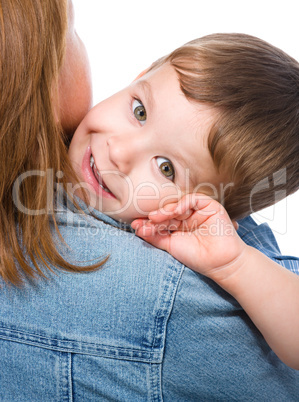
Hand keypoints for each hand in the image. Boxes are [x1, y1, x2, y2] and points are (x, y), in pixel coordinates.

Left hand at [131, 193, 245, 281]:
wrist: (220, 264)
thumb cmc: (197, 257)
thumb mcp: (170, 246)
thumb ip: (154, 237)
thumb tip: (136, 228)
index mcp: (179, 226)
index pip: (161, 220)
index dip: (149, 222)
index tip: (135, 225)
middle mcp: (188, 217)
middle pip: (168, 212)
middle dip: (155, 217)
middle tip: (143, 222)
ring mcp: (198, 211)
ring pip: (178, 205)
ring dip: (165, 211)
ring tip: (154, 218)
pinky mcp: (210, 206)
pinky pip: (193, 199)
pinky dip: (182, 204)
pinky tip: (174, 212)